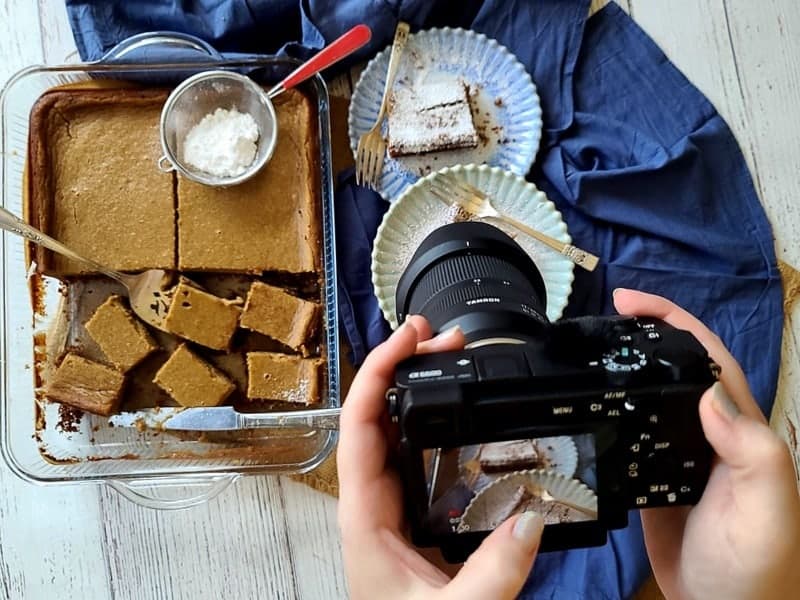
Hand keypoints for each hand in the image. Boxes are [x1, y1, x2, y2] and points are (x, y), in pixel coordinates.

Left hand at [337, 316, 544, 599]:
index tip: (408, 341)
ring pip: (393, 429)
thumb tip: (531, 523)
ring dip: (415, 388)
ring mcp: (390, 502)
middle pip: (375, 413)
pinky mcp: (411, 511)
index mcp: (365, 513)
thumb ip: (492, 575)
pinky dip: (432, 421)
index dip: (376, 373)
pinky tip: (456, 409)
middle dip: (402, 366)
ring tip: (447, 356)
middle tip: (440, 338)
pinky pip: (415, 452)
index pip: (359, 425)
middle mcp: (371, 498)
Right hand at [614, 288, 799, 599]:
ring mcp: (677, 455)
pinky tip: (582, 409)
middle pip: (674, 367)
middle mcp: (707, 433)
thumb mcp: (766, 510)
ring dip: (621, 367)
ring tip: (583, 354)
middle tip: (597, 322)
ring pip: (648, 396)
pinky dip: (607, 410)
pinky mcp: (652, 478)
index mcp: (737, 429)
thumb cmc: (756, 568)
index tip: (628, 302)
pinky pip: (629, 434)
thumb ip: (751, 452)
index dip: (671, 321)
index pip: (706, 356)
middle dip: (641, 334)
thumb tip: (709, 392)